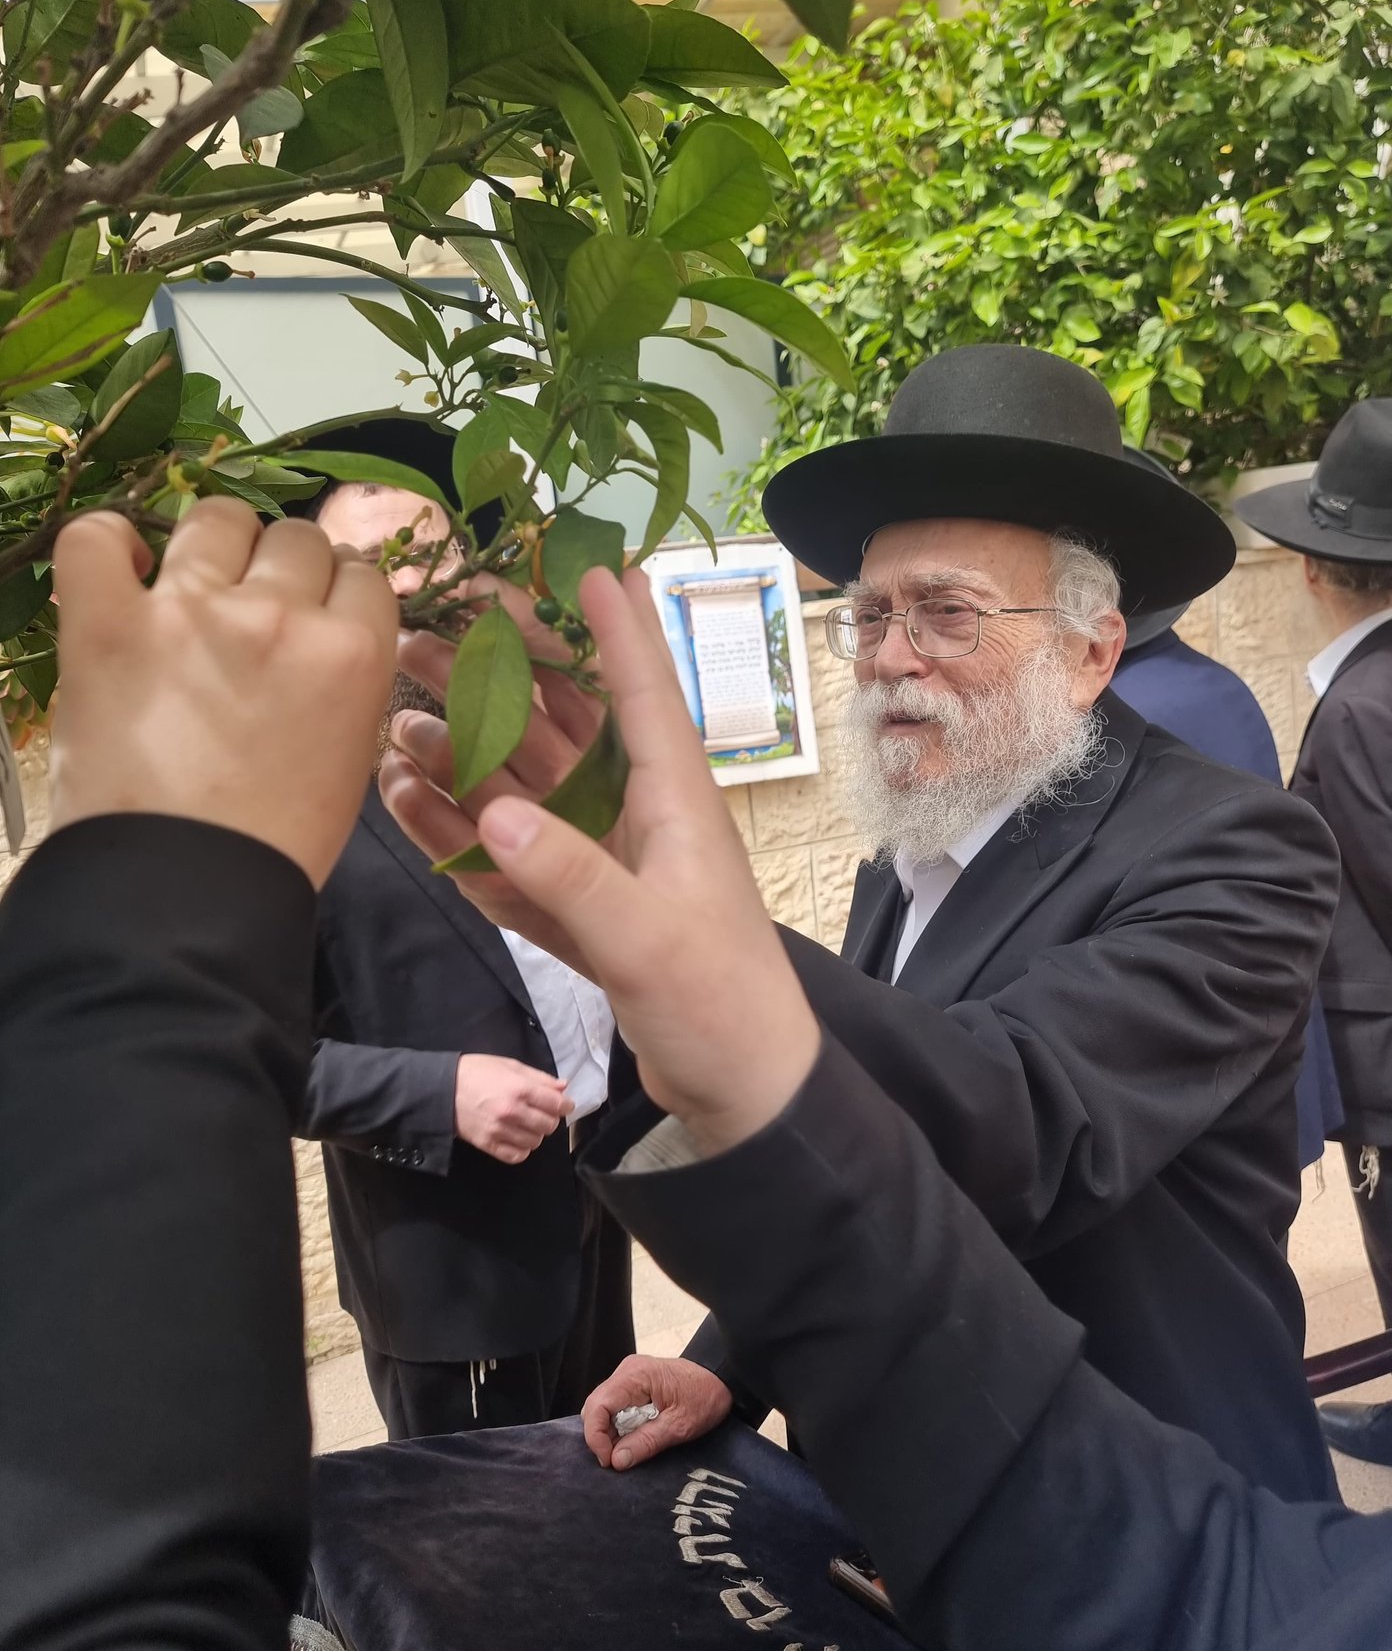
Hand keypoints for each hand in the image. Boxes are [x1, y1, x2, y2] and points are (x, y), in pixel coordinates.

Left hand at [50, 499, 395, 887]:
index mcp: (352, 655)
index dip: (343, 593)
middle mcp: (279, 616)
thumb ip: (347, 682)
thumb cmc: (278, 844)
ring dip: (219, 542)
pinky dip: (106, 540)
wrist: (183, 893)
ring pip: (219, 519)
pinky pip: (96, 539)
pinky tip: (120, 566)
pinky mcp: (106, 623)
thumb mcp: (350, 757)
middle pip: (300, 541)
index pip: (365, 575)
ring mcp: (189, 611)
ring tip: (200, 581)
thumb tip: (323, 632)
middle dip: (288, 570)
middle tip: (263, 612)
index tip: (322, 615)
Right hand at [382, 567, 818, 1148]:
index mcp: (675, 801)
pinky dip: (461, 830)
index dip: (613, 623)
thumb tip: (497, 813)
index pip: (642, 690)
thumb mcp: (648, 941)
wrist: (741, 1092)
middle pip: (562, 721)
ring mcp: (604, 861)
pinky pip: (508, 853)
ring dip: (463, 746)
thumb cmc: (719, 1006)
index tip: (583, 558)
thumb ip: (573, 878)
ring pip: (524, 782)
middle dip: (500, 669)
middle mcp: (637, 814)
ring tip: (393, 711)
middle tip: (428, 622)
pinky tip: (407, 800)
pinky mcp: (577, 907)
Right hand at [455, 1053, 572, 1162]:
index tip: (564, 1105)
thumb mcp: (509, 1065)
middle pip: (549, 1126)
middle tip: (541, 1112)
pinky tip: (517, 1138)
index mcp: (520, 1089)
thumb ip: (539, 1077)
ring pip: (535, 1142)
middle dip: (550, 1119)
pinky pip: (517, 1156)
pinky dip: (521, 1149)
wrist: (441, 1089)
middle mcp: (513, 1112)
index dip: (565, 1105)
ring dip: (535, 1134)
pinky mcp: (488, 1145)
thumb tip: (563, 1087)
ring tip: (526, 1124)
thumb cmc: (476, 1072)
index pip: (557, 1105)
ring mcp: (500, 1131)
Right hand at [581, 1355, 732, 1470]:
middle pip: (595, 1407)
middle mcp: (626, 1371)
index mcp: (635, 1376)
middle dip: (600, 1437)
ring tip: (627, 1451)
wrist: (723, 1378)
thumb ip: (647, 1442)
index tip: (609, 1461)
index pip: (597, 1405)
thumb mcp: (680, 1425)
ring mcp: (628, 1377)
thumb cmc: (706, 1396)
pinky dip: (618, 1427)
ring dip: (609, 1433)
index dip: (595, 1436)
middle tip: (617, 1461)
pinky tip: (632, 1439)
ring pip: (602, 1409)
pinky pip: (615, 1407)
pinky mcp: (633, 1385)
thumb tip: (616, 1461)